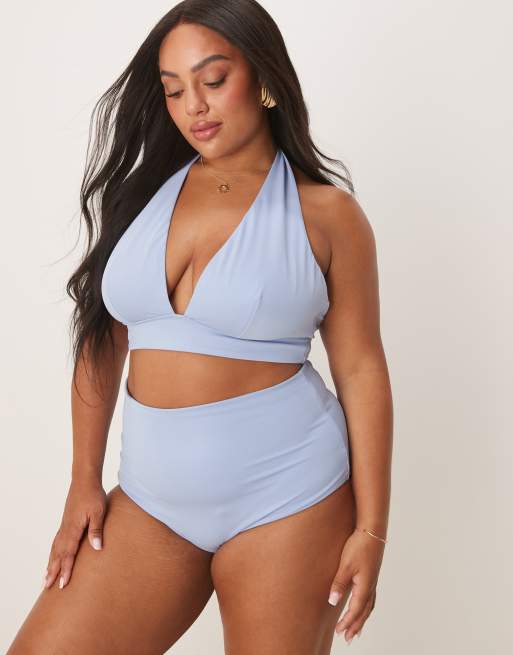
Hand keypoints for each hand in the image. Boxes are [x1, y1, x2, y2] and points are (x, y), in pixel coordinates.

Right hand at [42, 477, 106, 589]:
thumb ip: (96, 530)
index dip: (65, 569)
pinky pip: (56, 541)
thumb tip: (97, 548)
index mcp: (73, 528)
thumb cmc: (93, 495)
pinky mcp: (66, 522)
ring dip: (50, 563)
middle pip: (57, 554)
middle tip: (46, 587)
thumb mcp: (98, 512)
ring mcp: (64, 525)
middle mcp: (66, 529)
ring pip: (55, 548)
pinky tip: (53, 555)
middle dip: (53, 571)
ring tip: (45, 577)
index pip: (68, 553)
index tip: (62, 584)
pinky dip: (53, 551)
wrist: (84, 481)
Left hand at [328, 528, 385, 642]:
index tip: (339, 632)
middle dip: (356, 625)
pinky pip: (370, 597)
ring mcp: (373, 581)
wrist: (372, 531)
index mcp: (365, 586)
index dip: (348, 622)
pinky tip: (363, 606)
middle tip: (348, 638)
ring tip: (356, 629)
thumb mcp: (345, 565)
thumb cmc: (359, 546)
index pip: (356, 610)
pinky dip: (366, 607)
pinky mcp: (372, 574)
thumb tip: (332, 602)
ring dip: (362, 618)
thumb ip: (339, 584)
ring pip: (369, 606)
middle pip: (364, 612)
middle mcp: (371, 586)